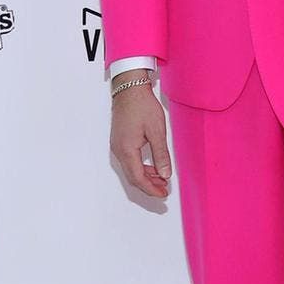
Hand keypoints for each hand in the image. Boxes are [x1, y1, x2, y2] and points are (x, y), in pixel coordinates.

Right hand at [109, 79, 171, 199]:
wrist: (129, 89)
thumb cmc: (142, 106)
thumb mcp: (157, 131)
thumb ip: (161, 155)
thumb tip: (165, 174)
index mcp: (127, 150)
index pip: (138, 178)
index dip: (151, 189)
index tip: (163, 195)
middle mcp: (119, 151)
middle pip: (133, 177)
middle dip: (149, 186)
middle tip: (164, 191)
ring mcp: (117, 146)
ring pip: (131, 170)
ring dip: (146, 177)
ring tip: (162, 179)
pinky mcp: (119, 141)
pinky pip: (129, 161)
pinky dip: (141, 168)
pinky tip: (153, 167)